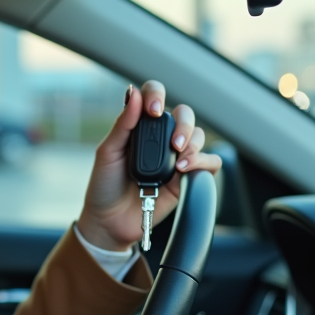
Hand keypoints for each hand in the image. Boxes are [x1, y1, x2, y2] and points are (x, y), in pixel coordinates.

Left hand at [76, 81, 221, 251]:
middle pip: (184, 114)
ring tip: (179, 161)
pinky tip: (185, 169)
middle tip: (173, 142)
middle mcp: (161, 138)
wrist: (109, 221)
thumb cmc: (105, 185)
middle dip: (183, 123)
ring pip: (200, 136)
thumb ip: (122, 124)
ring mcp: (176, 157)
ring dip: (193, 144)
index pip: (155, 97)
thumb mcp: (108, 153)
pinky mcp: (188, 178)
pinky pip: (210, 163)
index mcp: (140, 127)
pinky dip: (203, 162)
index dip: (157, 95)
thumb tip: (134, 93)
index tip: (153, 109)